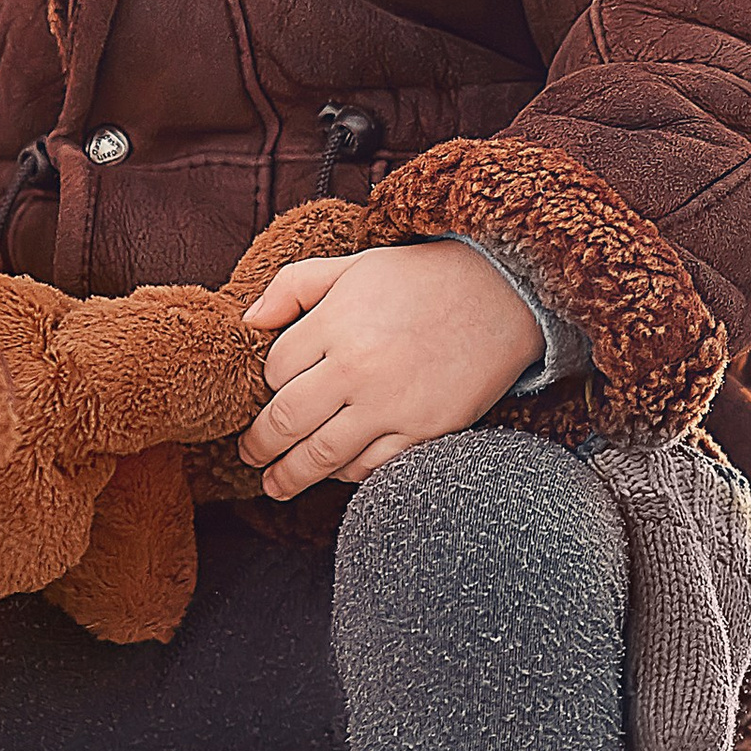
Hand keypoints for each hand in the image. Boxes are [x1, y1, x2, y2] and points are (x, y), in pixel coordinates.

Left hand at [238, 242, 544, 497]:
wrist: (503, 295)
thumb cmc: (421, 280)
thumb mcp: (353, 266)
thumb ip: (293, 286)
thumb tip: (247, 321)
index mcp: (335, 323)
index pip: (275, 370)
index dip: (265, 385)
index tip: (268, 395)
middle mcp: (357, 368)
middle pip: (286, 420)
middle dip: (259, 445)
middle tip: (249, 455)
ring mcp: (391, 405)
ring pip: (320, 456)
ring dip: (289, 476)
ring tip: (275, 484)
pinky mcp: (423, 432)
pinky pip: (369, 468)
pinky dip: (345, 475)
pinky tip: (334, 473)